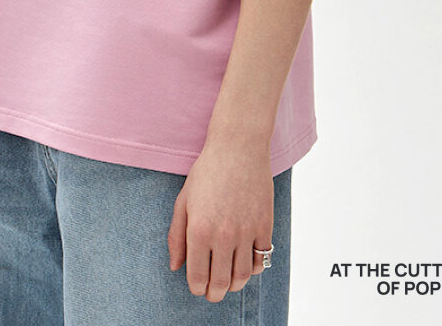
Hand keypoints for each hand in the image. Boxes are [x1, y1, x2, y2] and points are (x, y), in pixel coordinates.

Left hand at [167, 136, 273, 301]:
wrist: (238, 148)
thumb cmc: (207, 172)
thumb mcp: (183, 201)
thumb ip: (177, 236)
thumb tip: (176, 266)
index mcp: (198, 230)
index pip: (197, 278)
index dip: (197, 288)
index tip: (198, 286)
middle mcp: (223, 235)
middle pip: (221, 284)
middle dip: (214, 293)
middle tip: (213, 292)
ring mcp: (246, 232)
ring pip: (242, 277)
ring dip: (234, 285)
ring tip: (228, 280)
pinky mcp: (265, 226)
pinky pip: (261, 260)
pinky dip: (253, 268)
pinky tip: (244, 262)